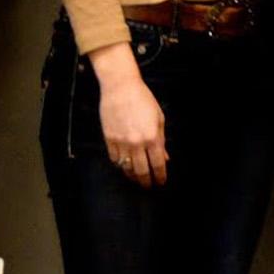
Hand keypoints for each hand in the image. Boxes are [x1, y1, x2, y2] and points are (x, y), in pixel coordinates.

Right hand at [90, 42, 167, 187]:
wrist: (120, 88)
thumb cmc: (143, 100)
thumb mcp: (159, 118)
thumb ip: (161, 140)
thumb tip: (164, 158)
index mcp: (152, 137)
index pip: (157, 164)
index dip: (160, 176)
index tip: (161, 182)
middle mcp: (136, 143)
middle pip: (141, 171)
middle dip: (146, 181)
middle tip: (148, 185)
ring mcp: (121, 142)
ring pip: (126, 168)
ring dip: (132, 176)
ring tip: (137, 178)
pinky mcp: (109, 139)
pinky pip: (114, 159)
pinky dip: (120, 164)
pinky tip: (124, 165)